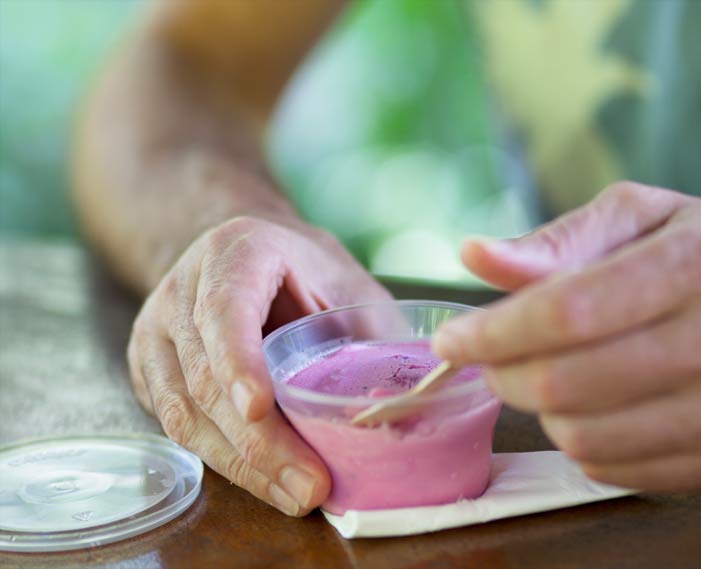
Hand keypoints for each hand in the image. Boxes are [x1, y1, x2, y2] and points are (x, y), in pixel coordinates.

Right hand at [127, 216, 390, 514]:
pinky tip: (266, 480)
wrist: (256, 259)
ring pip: (183, 411)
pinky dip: (223, 460)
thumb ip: (370, 335)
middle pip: (203, 374)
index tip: (261, 408)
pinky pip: (176, 425)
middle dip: (257, 441)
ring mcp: (158, 331)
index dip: (238, 361)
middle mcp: (182, 289)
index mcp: (235, 252)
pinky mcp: (150, 369)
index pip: (224, 309)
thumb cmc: (312, 275)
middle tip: (309, 485)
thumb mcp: (352, 286)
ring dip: (241, 464)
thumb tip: (401, 409)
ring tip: (295, 494)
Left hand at [433, 182, 700, 490]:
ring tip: (548, 373)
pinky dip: (579, 439)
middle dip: (500, 373)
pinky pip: (611, 469)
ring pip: (578, 433)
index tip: (452, 339)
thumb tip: (476, 255)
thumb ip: (558, 239)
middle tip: (491, 355)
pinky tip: (590, 404)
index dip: (491, 332)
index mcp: (695, 265)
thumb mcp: (647, 217)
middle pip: (561, 382)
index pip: (564, 311)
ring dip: (538, 407)